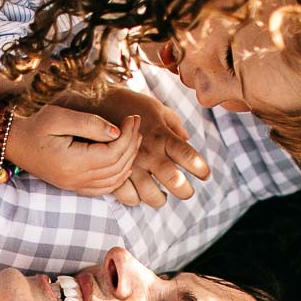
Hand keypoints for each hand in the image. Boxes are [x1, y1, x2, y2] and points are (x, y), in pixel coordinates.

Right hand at [7, 102, 141, 195]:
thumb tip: (116, 132)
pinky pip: (104, 188)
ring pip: (114, 179)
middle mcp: (75, 179)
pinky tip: (124, 161)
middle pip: (117, 167)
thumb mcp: (59, 117)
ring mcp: (75, 186)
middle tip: (136, 124)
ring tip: (133, 137)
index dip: (128, 136)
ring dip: (129, 159)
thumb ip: (89, 124)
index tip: (132, 118)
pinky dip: (119, 176)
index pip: (112, 153)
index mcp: (72, 163)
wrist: (15, 143)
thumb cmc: (36, 126)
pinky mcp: (74, 186)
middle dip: (132, 144)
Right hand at [65, 87, 209, 208]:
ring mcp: (130, 164)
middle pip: (173, 181)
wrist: (95, 101)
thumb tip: (186, 141)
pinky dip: (135, 199)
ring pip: (150, 195)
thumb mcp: (158, 109)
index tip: (205, 175)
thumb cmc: (131, 105)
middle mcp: (148, 152)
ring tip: (160, 196)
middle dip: (184, 191)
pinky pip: (126, 196)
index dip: (200, 168)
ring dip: (159, 199)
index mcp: (161, 135)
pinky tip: (137, 194)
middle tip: (186, 192)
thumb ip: (174, 127)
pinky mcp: (112, 171)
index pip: (187, 155)